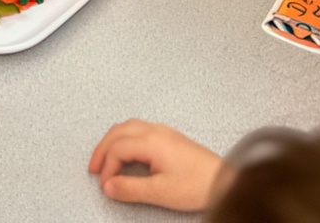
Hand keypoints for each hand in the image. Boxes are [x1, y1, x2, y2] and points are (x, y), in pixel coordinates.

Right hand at [88, 120, 222, 210]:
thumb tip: (108, 186)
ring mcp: (163, 131)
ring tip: (106, 159)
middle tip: (94, 168)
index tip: (106, 185)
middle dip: (103, 149)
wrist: (226, 181)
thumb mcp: (161, 192)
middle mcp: (155, 130)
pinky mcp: (170, 136)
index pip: (118, 148)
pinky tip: (127, 151)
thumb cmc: (197, 185)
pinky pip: (138, 129)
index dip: (107, 167)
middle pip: (118, 132)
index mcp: (151, 140)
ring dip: (113, 141)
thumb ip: (131, 188)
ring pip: (128, 127)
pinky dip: (125, 138)